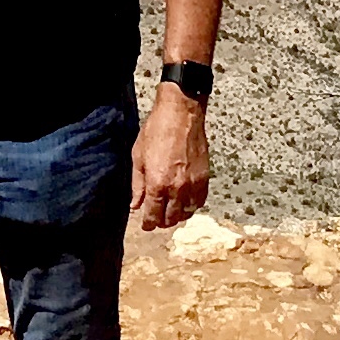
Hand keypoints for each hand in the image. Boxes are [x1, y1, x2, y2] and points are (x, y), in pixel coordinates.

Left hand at [131, 83, 210, 231]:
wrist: (181, 114)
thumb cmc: (157, 131)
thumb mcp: (138, 157)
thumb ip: (137, 185)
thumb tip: (135, 205)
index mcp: (157, 184)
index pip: (153, 216)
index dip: (148, 224)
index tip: (145, 225)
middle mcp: (177, 188)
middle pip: (170, 219)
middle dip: (161, 222)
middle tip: (156, 218)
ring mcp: (193, 184)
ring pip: (186, 213)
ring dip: (176, 216)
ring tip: (169, 211)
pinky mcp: (204, 178)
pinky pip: (199, 202)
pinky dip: (191, 206)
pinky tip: (184, 202)